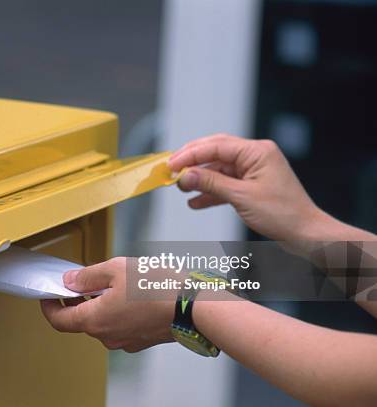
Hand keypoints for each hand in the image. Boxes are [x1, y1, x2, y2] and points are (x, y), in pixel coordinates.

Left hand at [40, 257, 175, 352]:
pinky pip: (120, 326)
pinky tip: (129, 294)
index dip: (49, 307)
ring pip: (102, 322)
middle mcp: (107, 336)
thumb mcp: (115, 269)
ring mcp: (125, 341)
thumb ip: (87, 276)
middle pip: (81, 320)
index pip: (59, 320)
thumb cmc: (157, 287)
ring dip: (99, 305)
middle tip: (82, 280)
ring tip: (112, 282)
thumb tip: (69, 282)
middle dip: (77, 300)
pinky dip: (116, 311)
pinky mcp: (141, 340)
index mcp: (95, 320)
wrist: (194, 306)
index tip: (48, 295)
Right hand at [168, 134, 323, 240]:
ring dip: (199, 179)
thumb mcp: (241, 197)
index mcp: (257, 151)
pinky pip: (225, 184)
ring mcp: (253, 171)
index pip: (216, 146)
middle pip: (215, 152)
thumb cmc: (282, 214)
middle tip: (171, 170)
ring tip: (181, 188)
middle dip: (192, 162)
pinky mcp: (251, 186)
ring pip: (218, 170)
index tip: (171, 164)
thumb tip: (185, 175)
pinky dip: (210, 193)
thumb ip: (211, 183)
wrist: (305, 234)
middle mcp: (255, 156)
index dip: (190, 154)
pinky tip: (195, 202)